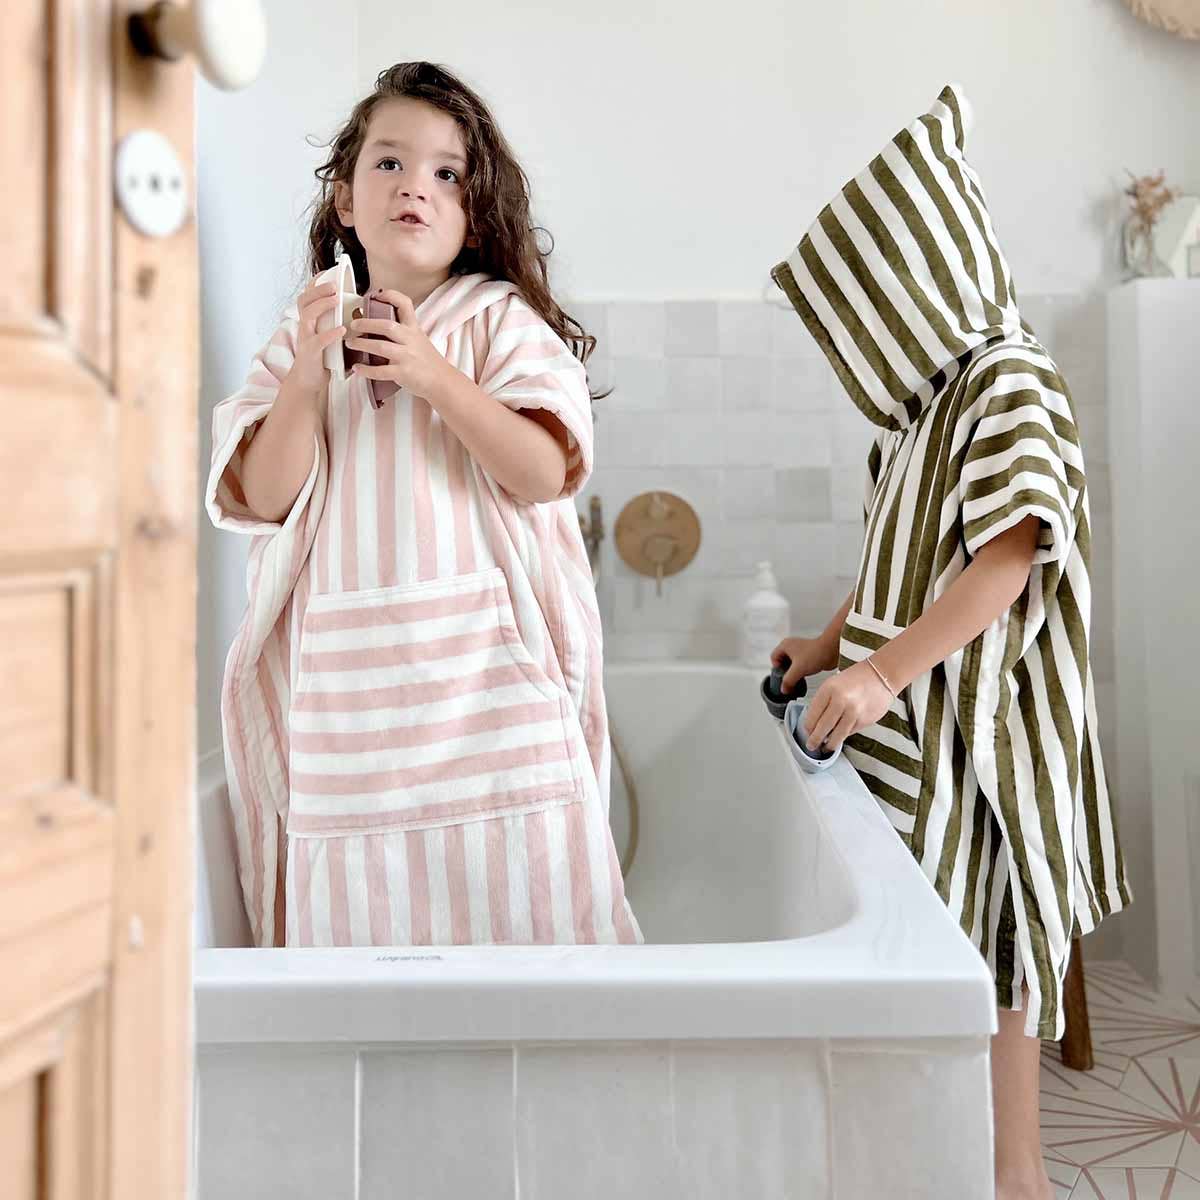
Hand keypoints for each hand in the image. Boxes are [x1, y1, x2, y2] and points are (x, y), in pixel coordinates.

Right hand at [287, 279, 345, 395]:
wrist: (309, 381)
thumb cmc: (323, 357)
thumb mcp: (328, 335)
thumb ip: (336, 322)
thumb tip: (358, 311)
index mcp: (310, 320)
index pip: (309, 295)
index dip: (316, 283)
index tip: (329, 272)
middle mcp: (305, 326)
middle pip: (305, 300)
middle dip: (318, 289)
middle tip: (334, 284)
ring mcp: (306, 338)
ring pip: (308, 315)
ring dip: (322, 305)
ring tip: (336, 299)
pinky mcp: (310, 353)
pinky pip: (318, 340)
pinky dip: (330, 334)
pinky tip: (342, 330)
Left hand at [345, 289, 451, 398]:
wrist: (442, 382)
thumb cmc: (428, 362)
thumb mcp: (419, 340)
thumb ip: (403, 332)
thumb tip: (379, 325)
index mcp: (414, 329)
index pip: (405, 304)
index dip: (390, 296)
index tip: (375, 295)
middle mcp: (410, 340)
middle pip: (387, 326)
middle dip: (367, 323)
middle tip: (353, 325)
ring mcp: (407, 357)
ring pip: (381, 347)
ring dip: (362, 344)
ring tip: (350, 344)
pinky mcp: (403, 373)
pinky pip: (381, 371)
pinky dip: (367, 370)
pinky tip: (357, 368)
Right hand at [771, 635, 836, 694]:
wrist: (832, 650)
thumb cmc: (815, 653)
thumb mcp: (797, 670)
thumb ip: (788, 681)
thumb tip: (784, 689)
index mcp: (785, 645)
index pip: (774, 658)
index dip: (777, 668)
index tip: (782, 676)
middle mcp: (792, 646)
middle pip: (782, 661)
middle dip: (785, 671)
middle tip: (789, 679)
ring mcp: (801, 649)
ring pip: (792, 663)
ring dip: (794, 671)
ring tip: (798, 677)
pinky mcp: (809, 654)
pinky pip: (801, 664)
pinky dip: (802, 670)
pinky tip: (805, 675)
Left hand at [801, 660, 892, 752]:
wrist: (882, 674)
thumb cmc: (857, 678)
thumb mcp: (833, 684)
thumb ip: (823, 701)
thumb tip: (814, 721)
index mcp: (829, 689)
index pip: (812, 715)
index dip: (808, 727)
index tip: (807, 731)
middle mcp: (841, 701)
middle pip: (822, 728)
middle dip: (815, 740)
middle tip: (811, 745)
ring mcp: (854, 712)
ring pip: (837, 735)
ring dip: (829, 744)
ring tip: (825, 747)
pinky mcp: (864, 720)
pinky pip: (850, 733)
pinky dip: (843, 736)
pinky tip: (840, 736)